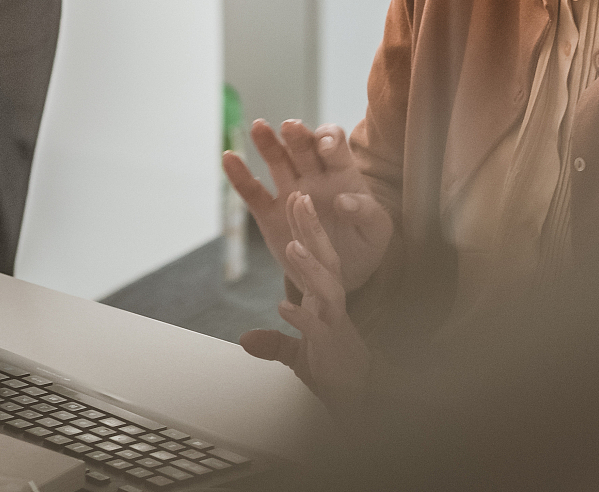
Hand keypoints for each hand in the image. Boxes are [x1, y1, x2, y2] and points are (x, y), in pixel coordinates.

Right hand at [222, 119, 391, 293]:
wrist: (343, 272)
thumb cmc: (364, 244)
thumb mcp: (378, 231)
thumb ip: (368, 213)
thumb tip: (344, 200)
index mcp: (342, 175)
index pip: (335, 146)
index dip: (329, 140)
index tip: (325, 147)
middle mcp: (314, 176)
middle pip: (303, 147)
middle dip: (297, 135)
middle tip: (290, 126)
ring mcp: (290, 192)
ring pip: (276, 161)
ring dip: (267, 142)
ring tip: (258, 127)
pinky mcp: (270, 215)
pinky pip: (252, 191)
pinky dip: (239, 174)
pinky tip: (228, 157)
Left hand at [239, 192, 372, 415]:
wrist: (354, 399)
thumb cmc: (331, 370)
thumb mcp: (296, 356)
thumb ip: (274, 343)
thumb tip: (244, 339)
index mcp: (324, 297)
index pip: (315, 255)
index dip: (304, 228)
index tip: (295, 198)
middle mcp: (332, 303)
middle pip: (325, 258)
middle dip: (311, 230)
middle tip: (300, 198)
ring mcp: (334, 323)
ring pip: (326, 287)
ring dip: (309, 267)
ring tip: (293, 249)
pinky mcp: (332, 345)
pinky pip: (317, 327)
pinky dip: (301, 317)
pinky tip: (283, 308)